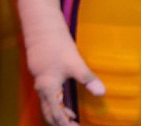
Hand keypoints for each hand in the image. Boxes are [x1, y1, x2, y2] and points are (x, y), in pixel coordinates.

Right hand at [17, 0, 104, 125]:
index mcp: (48, 87)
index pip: (56, 114)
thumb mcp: (74, 62)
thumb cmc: (56, 43)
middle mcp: (40, 86)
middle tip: (74, 125)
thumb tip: (101, 93)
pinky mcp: (39, 72)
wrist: (40, 25)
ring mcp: (38, 79)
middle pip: (47, 112)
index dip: (66, 124)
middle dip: (60, 122)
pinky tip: (65, 99)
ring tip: (73, 117)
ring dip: (58, 113)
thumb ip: (87, 78)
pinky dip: (55, 102)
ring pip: (46, 103)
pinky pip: (46, 94)